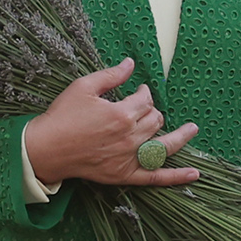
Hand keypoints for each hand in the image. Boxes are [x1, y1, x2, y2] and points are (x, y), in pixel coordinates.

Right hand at [23, 58, 201, 188]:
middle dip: (152, 110)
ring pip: (163, 144)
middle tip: (143, 108)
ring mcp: (129, 158)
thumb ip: (111, 76)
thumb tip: (131, 63)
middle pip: (155, 120)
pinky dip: (176, 177)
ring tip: (193, 128)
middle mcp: (130, 137)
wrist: (46, 148)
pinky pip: (156, 178)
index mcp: (121, 114)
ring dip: (180, 135)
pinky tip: (194, 174)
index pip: (145, 100)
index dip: (143, 93)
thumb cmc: (62, 116)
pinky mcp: (125, 175)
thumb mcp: (83, 87)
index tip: (138, 91)